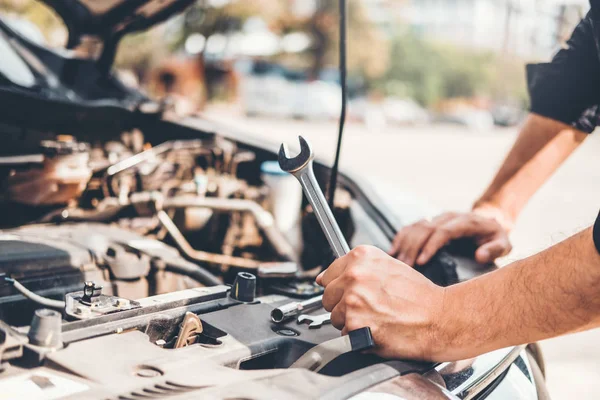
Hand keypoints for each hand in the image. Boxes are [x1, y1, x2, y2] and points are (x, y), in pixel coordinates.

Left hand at [316, 245, 446, 360]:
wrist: (440, 318)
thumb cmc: (420, 297)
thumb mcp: (389, 267)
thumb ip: (358, 269)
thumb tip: (324, 278)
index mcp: (361, 257)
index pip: (327, 274)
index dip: (339, 288)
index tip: (348, 293)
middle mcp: (354, 275)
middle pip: (327, 296)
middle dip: (342, 305)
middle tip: (368, 308)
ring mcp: (352, 299)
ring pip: (334, 316)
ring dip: (350, 322)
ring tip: (375, 319)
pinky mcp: (354, 323)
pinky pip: (343, 334)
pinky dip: (356, 338)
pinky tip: (376, 330)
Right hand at [389, 212, 510, 265]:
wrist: (489, 220)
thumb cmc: (495, 237)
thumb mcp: (503, 244)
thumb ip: (494, 249)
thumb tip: (479, 256)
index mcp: (465, 221)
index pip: (443, 231)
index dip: (430, 246)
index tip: (420, 262)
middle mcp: (449, 217)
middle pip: (425, 228)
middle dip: (413, 247)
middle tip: (404, 266)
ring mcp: (438, 217)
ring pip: (416, 226)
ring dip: (404, 243)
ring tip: (397, 262)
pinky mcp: (430, 221)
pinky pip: (412, 226)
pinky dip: (401, 237)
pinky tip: (393, 251)